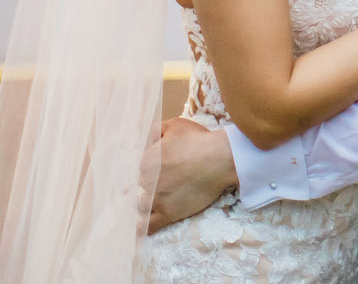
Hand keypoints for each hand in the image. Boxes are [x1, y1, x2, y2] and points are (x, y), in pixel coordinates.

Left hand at [145, 118, 237, 232]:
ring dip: (145, 204)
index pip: (137, 168)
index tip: (154, 169)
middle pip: (140, 187)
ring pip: (142, 205)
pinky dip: (142, 229)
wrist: (220, 160)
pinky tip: (139, 231)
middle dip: (148, 184)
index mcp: (145, 161)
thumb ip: (155, 131)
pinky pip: (150, 226)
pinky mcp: (168, 214)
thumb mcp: (175, 126)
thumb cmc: (198, 141)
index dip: (146, 168)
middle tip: (162, 181)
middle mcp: (146, 182)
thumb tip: (146, 138)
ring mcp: (156, 200)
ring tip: (153, 202)